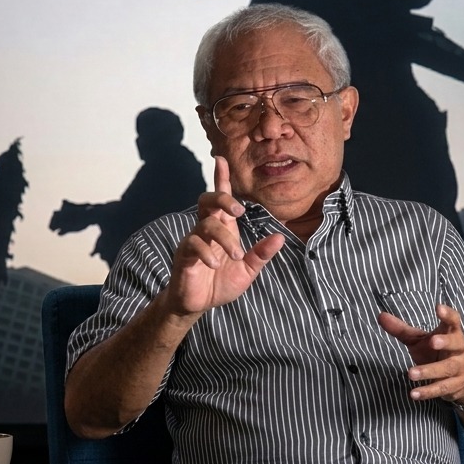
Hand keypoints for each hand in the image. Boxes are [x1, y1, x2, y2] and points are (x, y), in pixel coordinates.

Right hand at [162, 156, 283, 317]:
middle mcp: (206, 229)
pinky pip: (192, 244)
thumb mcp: (247, 271)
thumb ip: (261, 255)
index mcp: (222, 228)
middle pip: (207, 200)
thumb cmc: (219, 284)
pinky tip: (215, 265)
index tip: (221, 159)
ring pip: (206, 223)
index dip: (221, 178)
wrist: (197, 305)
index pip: (221, 198)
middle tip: (239, 211)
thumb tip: (280, 237)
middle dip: (223, 198)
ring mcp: (193, 240)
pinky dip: (206, 252)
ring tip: (237, 255)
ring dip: (224, 238)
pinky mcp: (183, 255)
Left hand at [378, 304, 463, 404]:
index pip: (454, 320)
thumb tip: (380, 316)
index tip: (438, 308)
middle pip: (456, 343)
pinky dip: (427, 392)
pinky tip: (413, 394)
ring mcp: (459, 368)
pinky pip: (441, 388)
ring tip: (411, 373)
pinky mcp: (455, 385)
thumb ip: (402, 330)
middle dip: (445, 342)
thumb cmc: (438, 352)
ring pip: (446, 369)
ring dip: (429, 371)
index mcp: (452, 333)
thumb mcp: (420, 340)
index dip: (447, 314)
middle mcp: (459, 349)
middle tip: (433, 341)